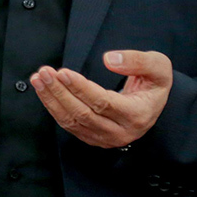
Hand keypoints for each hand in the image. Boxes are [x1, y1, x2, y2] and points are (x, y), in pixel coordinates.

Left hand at [30, 50, 172, 148]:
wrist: (153, 104)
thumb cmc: (154, 83)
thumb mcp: (158, 67)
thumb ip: (137, 61)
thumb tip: (109, 59)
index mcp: (137, 115)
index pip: (103, 103)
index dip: (80, 88)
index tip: (63, 72)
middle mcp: (121, 132)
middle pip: (83, 114)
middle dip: (60, 92)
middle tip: (44, 73)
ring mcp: (105, 138)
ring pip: (72, 121)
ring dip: (52, 99)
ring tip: (39, 79)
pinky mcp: (93, 137)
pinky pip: (69, 125)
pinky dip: (53, 107)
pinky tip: (44, 91)